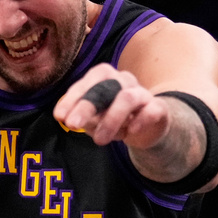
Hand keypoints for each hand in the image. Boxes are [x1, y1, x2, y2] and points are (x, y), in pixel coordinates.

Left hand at [54, 64, 168, 148]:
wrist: (147, 127)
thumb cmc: (113, 117)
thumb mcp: (94, 118)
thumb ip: (82, 117)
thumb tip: (67, 119)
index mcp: (104, 77)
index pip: (87, 82)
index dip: (72, 98)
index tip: (60, 116)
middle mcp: (123, 80)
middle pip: (105, 87)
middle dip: (87, 106)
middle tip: (73, 125)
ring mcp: (142, 92)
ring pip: (127, 98)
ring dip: (111, 120)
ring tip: (100, 140)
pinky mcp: (158, 108)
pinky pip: (151, 110)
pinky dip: (140, 121)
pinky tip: (130, 132)